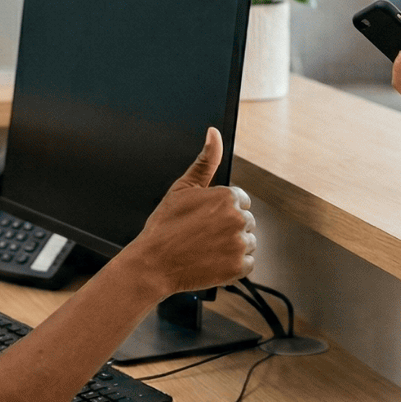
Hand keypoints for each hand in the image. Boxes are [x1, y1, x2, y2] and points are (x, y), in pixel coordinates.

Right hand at [123, 128, 255, 294]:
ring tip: (206, 249)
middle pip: (246, 221)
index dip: (221, 211)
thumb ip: (205, 160)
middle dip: (229, 228)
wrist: (152, 264)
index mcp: (227, 196)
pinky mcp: (238, 267)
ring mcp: (239, 243)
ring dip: (232, 246)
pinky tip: (213, 261)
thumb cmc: (164, 227)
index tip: (205, 220)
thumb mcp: (182, 188)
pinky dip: (233, 266)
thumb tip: (214, 134)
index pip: (240, 201)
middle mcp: (237, 218)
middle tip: (203, 235)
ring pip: (248, 242)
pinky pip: (247, 264)